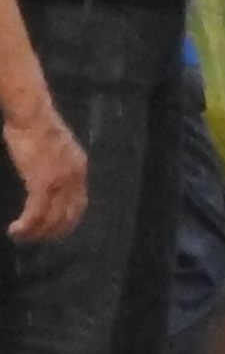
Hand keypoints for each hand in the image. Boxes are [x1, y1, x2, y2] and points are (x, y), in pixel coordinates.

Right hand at [3, 96, 85, 244]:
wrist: (31, 114)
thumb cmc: (34, 125)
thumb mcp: (55, 146)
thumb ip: (56, 162)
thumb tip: (46, 171)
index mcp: (79, 169)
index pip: (78, 203)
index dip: (68, 220)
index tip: (56, 229)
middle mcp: (75, 178)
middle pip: (68, 215)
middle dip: (53, 231)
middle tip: (37, 239)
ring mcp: (60, 182)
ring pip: (51, 218)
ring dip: (36, 232)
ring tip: (22, 237)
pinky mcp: (42, 183)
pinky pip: (36, 212)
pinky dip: (27, 225)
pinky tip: (16, 229)